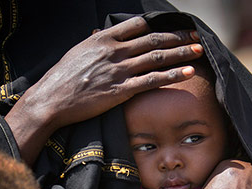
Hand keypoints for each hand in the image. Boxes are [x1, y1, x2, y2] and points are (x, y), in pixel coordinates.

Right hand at [6, 16, 201, 164]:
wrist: (52, 100)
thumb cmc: (62, 79)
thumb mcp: (78, 53)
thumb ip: (95, 43)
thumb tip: (100, 33)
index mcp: (103, 38)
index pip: (138, 25)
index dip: (159, 25)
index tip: (175, 27)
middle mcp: (114, 50)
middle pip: (153, 39)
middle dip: (178, 37)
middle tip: (196, 36)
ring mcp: (119, 70)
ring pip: (157, 57)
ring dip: (181, 53)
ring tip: (199, 51)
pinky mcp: (121, 90)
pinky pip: (152, 80)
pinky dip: (172, 75)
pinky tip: (188, 72)